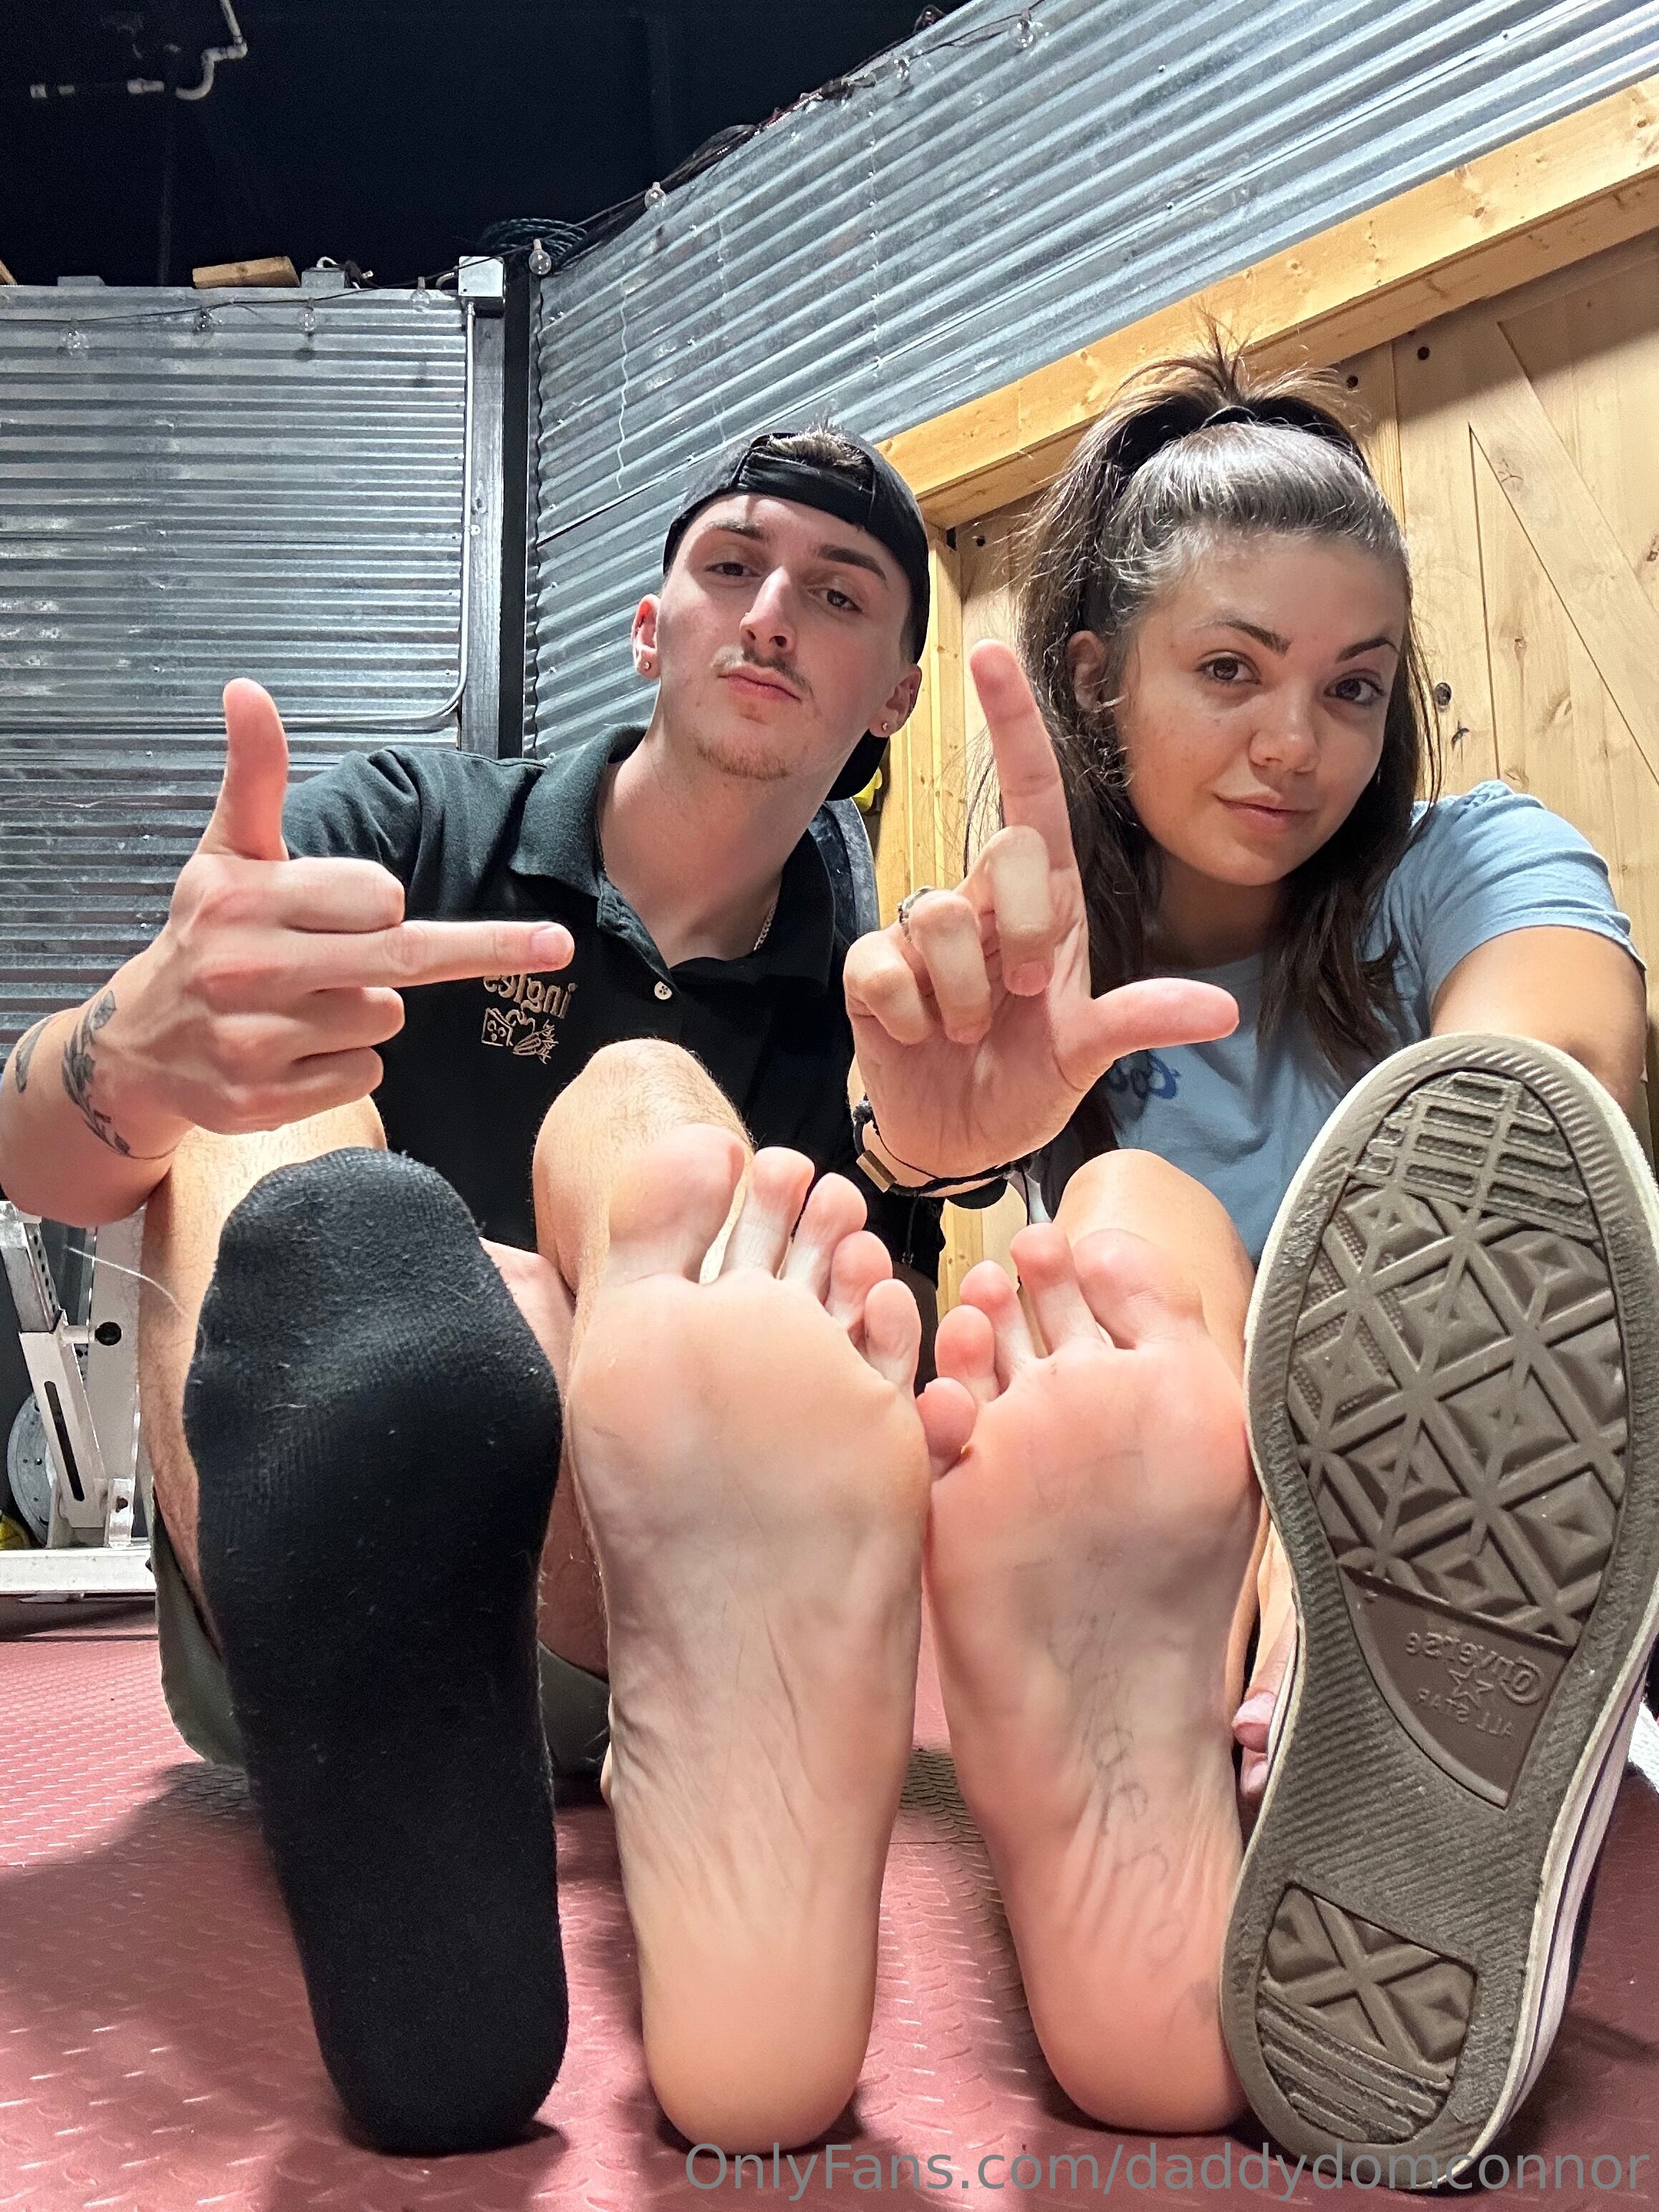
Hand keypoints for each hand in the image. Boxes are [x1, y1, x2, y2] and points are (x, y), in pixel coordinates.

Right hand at [97, 680, 573, 1146]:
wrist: (139, 1045)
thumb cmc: (205, 937)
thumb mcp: (226, 850)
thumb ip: (254, 774)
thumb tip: (247, 691)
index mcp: (243, 898)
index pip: (382, 897)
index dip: (383, 903)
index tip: (362, 907)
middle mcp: (245, 968)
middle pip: (402, 960)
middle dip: (472, 950)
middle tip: (547, 944)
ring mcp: (251, 1041)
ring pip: (385, 1018)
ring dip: (367, 1011)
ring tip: (309, 1004)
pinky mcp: (262, 1102)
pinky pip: (364, 1075)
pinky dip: (347, 1065)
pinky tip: (298, 1053)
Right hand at [843, 640, 1236, 1179]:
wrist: (959, 1139)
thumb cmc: (1025, 1079)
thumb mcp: (1089, 1053)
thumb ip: (1143, 1020)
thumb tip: (1224, 1012)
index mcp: (1041, 902)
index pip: (1030, 793)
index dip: (1012, 721)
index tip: (989, 652)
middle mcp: (980, 904)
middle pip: (1001, 855)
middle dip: (1021, 933)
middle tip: (1024, 996)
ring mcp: (921, 935)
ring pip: (938, 914)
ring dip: (967, 993)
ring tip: (970, 1032)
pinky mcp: (871, 972)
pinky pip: (886, 968)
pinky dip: (911, 1014)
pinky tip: (920, 1036)